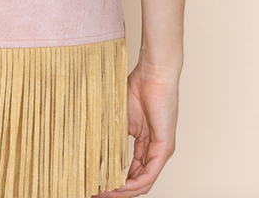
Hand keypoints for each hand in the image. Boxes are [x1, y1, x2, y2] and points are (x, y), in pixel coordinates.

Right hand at [94, 61, 178, 196]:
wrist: (153, 74)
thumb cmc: (138, 87)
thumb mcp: (119, 117)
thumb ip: (111, 135)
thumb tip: (94, 152)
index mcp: (144, 143)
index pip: (130, 170)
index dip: (113, 181)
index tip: (95, 184)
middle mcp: (153, 150)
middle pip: (136, 181)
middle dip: (116, 191)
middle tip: (95, 193)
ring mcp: (160, 151)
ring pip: (143, 182)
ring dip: (123, 191)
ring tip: (104, 193)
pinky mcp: (164, 148)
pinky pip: (150, 174)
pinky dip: (134, 184)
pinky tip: (120, 187)